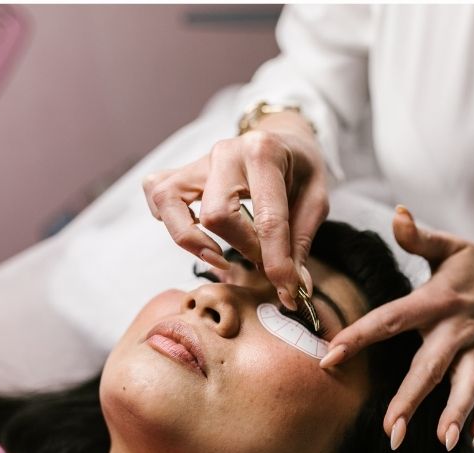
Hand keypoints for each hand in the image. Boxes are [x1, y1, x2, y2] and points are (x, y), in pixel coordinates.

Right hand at [141, 111, 329, 310]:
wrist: (282, 139)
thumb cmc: (300, 170)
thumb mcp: (316, 200)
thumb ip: (301, 243)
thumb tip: (294, 288)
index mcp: (264, 152)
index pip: (267, 218)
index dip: (277, 263)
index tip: (288, 292)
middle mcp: (225, 152)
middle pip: (217, 215)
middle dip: (242, 249)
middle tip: (262, 260)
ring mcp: (198, 161)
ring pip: (170, 202)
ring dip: (192, 240)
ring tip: (219, 257)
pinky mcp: (182, 172)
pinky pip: (156, 193)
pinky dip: (167, 219)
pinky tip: (193, 232)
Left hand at [319, 206, 473, 450]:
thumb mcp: (452, 247)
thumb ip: (420, 237)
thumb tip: (396, 214)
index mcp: (438, 300)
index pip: (392, 318)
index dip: (360, 335)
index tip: (331, 355)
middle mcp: (457, 329)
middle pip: (431, 366)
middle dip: (411, 398)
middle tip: (390, 429)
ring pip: (466, 385)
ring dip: (455, 413)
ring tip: (442, 441)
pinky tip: (470, 441)